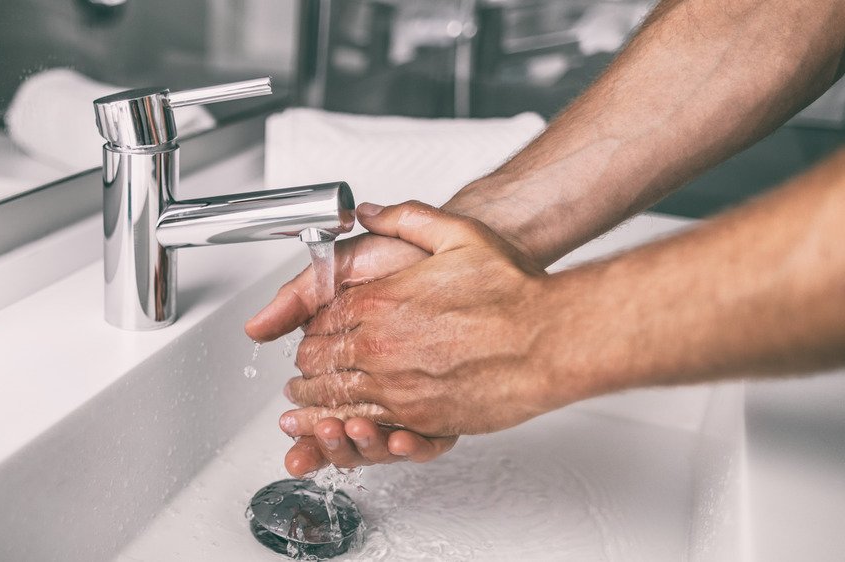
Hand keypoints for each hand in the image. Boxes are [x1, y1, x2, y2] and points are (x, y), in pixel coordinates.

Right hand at [245, 231, 457, 475]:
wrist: (464, 254)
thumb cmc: (406, 259)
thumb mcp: (344, 267)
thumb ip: (298, 295)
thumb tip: (255, 328)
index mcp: (345, 354)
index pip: (315, 399)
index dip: (301, 416)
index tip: (291, 423)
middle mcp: (375, 380)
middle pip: (342, 428)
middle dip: (325, 439)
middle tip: (318, 431)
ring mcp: (408, 396)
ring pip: (375, 442)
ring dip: (358, 446)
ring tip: (349, 429)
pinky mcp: (441, 409)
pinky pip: (422, 444)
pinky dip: (408, 448)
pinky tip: (398, 437)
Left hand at [283, 201, 575, 443]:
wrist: (552, 336)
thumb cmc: (514, 290)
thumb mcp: (457, 233)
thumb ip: (404, 219)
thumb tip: (368, 212)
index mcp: (380, 302)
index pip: (318, 319)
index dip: (310, 328)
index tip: (312, 333)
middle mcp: (380, 345)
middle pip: (317, 362)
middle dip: (307, 367)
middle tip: (303, 372)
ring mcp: (397, 385)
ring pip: (334, 398)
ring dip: (316, 402)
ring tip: (309, 406)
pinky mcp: (420, 417)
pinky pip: (367, 426)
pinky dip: (348, 426)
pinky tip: (345, 424)